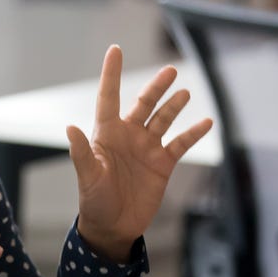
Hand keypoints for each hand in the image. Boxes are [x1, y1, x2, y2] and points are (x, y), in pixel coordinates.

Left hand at [67, 45, 212, 261]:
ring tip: (185, 92)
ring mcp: (147, 148)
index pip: (108, 97)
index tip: (115, 49)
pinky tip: (206, 122)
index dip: (111, 73)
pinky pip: (181, 144)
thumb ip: (81, 153)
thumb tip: (70, 128)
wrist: (113, 227)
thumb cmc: (94, 201)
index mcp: (106, 134)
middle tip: (170, 70)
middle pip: (144, 104)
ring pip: (164, 119)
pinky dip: (194, 133)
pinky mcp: (162, 164)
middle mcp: (128, 135)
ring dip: (174, 106)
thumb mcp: (87, 177)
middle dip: (156, 87)